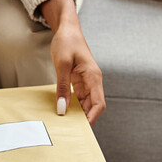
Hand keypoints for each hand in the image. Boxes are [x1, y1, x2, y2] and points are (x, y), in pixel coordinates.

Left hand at [41, 0, 105, 124]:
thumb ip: (63, 87)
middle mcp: (93, 81)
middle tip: (71, 130)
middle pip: (93, 106)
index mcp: (93, 77)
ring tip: (66, 124)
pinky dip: (72, 106)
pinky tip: (64, 111)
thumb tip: (62, 108)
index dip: (93, 118)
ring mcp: (86, 82)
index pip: (99, 103)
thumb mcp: (62, 64)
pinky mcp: (79, 82)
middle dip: (84, 119)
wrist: (67, 30)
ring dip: (78, 114)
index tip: (83, 129)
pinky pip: (78, 98)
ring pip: (86, 104)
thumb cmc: (67, 42)